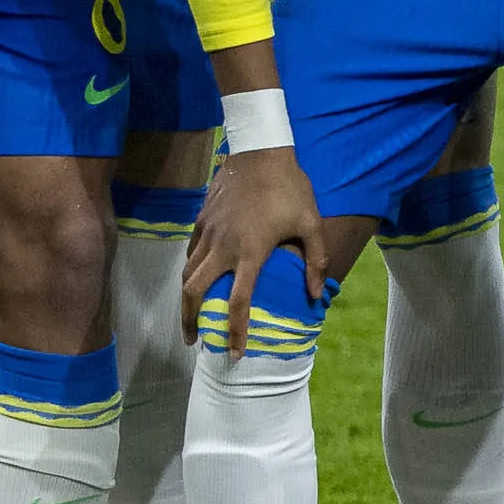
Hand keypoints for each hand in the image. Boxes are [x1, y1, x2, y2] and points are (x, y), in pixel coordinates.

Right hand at [183, 142, 327, 357]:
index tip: (234, 353)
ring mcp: (208, 232)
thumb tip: (316, 295)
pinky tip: (197, 278)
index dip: (235, 332)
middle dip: (189, 320)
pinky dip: (190, 269)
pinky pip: (190, 251)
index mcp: (250, 252)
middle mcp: (223, 247)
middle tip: (194, 340)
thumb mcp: (311, 223)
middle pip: (194, 292)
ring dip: (186, 298)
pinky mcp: (201, 219)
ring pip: (187, 273)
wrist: (260, 150)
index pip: (238, 303)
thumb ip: (315, 261)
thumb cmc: (290, 187)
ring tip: (192, 315)